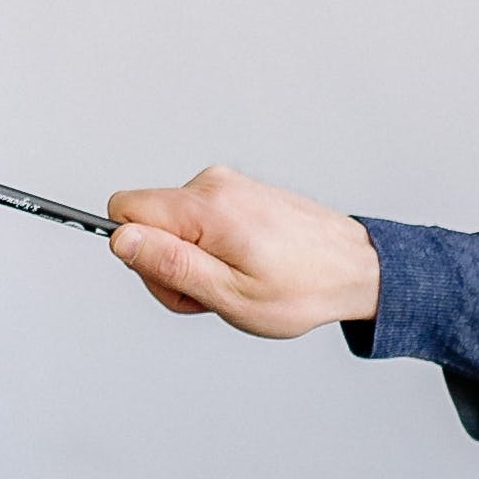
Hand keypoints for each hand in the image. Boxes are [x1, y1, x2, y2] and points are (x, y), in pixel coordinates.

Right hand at [103, 166, 379, 335]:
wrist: (357, 269)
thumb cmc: (303, 289)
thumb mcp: (229, 294)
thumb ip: (170, 265)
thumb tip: (122, 239)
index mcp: (206, 206)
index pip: (124, 210)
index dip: (137, 254)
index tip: (175, 277)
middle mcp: (213, 184)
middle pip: (146, 222)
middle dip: (167, 266)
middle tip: (212, 292)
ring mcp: (226, 185)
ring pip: (171, 225)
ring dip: (191, 262)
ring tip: (234, 282)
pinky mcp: (236, 192)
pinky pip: (196, 221)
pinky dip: (210, 249)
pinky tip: (243, 267)